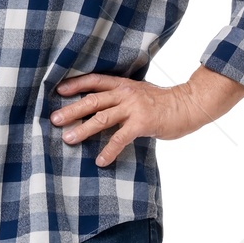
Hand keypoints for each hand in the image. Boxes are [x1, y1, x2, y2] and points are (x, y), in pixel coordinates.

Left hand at [50, 65, 243, 167]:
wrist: (190, 105)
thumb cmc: (163, 102)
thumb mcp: (139, 93)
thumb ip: (121, 97)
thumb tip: (100, 108)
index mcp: (123, 85)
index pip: (94, 81)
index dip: (75, 85)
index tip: (58, 91)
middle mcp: (125, 93)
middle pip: (92, 100)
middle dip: (71, 110)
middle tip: (54, 119)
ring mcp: (134, 107)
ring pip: (102, 118)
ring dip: (83, 129)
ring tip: (68, 139)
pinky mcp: (142, 123)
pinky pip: (121, 138)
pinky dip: (109, 150)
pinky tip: (101, 161)